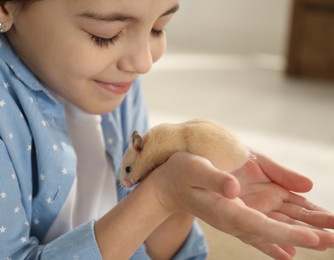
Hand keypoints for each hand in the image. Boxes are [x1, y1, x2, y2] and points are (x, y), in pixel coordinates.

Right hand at [150, 151, 333, 259]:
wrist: (170, 184)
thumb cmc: (180, 172)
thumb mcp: (195, 169)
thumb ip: (214, 179)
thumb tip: (235, 190)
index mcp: (226, 210)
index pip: (262, 226)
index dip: (289, 233)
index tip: (315, 238)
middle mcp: (236, 217)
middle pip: (276, 230)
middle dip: (307, 235)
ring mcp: (238, 214)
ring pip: (275, 226)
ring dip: (302, 231)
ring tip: (331, 234)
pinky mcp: (239, 209)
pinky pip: (265, 225)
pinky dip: (282, 236)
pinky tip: (291, 250)